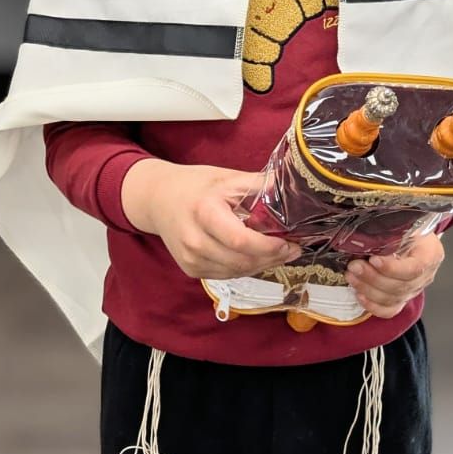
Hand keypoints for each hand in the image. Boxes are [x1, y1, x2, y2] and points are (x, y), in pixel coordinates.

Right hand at [121, 160, 300, 280]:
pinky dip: (245, 268)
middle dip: (272, 258)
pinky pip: (226, 275)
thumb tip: (294, 188)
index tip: (289, 242)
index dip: (268, 247)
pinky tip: (256, 256)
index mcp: (204, 213)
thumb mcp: (227, 178)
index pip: (241, 241)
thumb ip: (261, 185)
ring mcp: (190, 259)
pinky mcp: (190, 269)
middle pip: (241, 261)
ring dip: (261, 265)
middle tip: (292, 249)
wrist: (158, 199)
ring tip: (278, 252)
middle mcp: (194, 240)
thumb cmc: (195, 186)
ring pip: (237, 272)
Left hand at [346, 232, 444, 318]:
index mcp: (430, 255)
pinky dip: (373, 305)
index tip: (373, 259)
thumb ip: (391, 232)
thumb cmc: (409, 228)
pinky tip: (359, 295)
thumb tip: (367, 237)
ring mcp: (415, 290)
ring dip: (368, 289)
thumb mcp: (405, 223)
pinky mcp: (403, 299)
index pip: (414, 269)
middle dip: (373, 278)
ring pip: (392, 299)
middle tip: (354, 266)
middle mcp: (425, 276)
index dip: (392, 268)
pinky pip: (389, 310)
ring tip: (351, 276)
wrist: (414, 238)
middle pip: (400, 286)